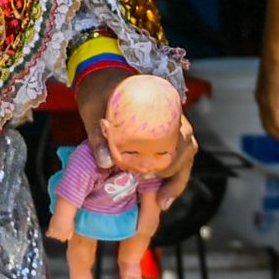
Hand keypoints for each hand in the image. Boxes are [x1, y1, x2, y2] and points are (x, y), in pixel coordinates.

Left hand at [74, 62, 197, 208]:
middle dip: (173, 174)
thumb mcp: (93, 110)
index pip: (177, 132)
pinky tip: (161, 197)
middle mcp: (172, 114)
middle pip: (185, 146)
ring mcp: (171, 124)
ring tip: (162, 201)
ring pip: (184, 154)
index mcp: (160, 103)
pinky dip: (171, 177)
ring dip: (176, 179)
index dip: (170, 159)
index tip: (152, 176)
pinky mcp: (164, 134)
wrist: (100, 77)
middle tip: (157, 197)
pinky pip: (176, 157)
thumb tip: (104, 163)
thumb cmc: (99, 91)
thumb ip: (98, 135)